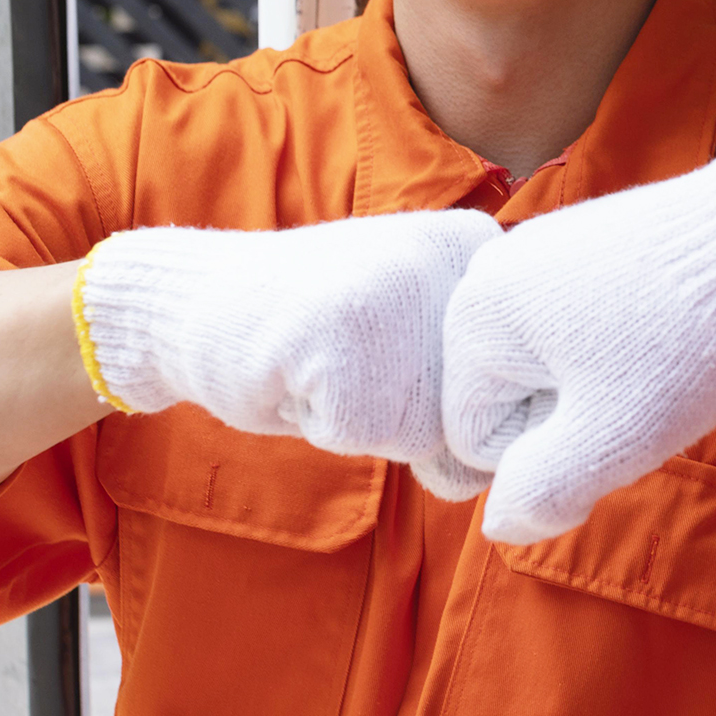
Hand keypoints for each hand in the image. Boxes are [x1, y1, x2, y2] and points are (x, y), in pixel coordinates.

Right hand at [77, 211, 500, 494]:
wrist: (197, 299)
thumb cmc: (315, 333)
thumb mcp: (414, 326)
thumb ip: (473, 379)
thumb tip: (497, 471)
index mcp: (475, 244)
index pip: (517, 382)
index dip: (447, 397)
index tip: (391, 349)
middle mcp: (451, 257)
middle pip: (478, 413)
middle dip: (413, 416)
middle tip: (352, 359)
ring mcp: (400, 291)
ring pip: (432, 433)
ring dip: (374, 425)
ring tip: (328, 365)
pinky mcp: (348, 337)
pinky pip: (370, 438)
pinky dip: (328, 427)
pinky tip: (299, 372)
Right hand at [441, 133, 715, 542]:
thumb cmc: (683, 338)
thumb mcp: (613, 436)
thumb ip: (543, 492)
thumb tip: (501, 524)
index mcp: (473, 318)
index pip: (478, 440)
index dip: (549, 452)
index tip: (609, 414)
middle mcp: (488, 275)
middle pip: (512, 399)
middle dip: (572, 416)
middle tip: (639, 392)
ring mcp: (536, 251)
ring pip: (548, 366)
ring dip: (598, 385)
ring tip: (655, 360)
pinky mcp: (581, 240)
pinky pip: (575, 327)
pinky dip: (615, 345)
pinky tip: (661, 331)